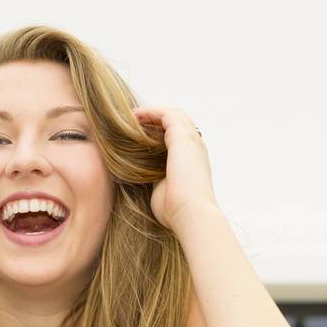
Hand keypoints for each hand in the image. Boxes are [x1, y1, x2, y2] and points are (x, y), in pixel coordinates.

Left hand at [133, 105, 218, 228]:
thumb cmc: (175, 211)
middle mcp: (195, 147)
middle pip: (177, 122)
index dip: (158, 134)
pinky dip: (150, 112)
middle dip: (155, 119)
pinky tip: (134, 117)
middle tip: (132, 122)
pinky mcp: (183, 137)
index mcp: (192, 161)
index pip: (177, 138)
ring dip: (152, 113)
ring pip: (173, 114)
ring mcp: (191, 140)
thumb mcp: (160, 190)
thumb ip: (152, 178)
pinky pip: (166, 114)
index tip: (136, 136)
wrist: (190, 214)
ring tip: (131, 117)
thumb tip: (136, 175)